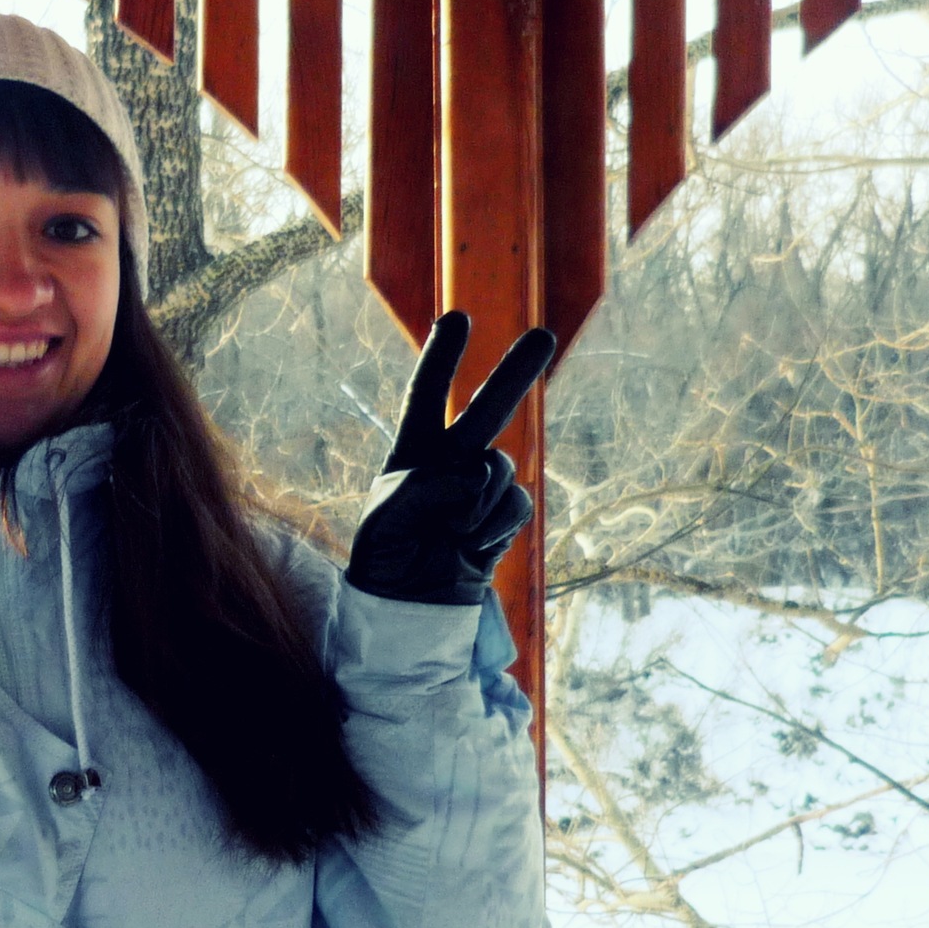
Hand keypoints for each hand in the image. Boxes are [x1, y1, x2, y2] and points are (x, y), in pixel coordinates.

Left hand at [345, 311, 556, 607]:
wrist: (410, 608)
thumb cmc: (384, 559)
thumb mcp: (384, 519)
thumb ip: (422, 487)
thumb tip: (474, 472)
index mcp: (411, 453)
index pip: (425, 398)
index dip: (441, 360)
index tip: (458, 319)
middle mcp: (450, 462)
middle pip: (487, 409)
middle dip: (515, 373)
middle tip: (544, 336)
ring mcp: (480, 489)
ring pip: (500, 467)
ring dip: (478, 500)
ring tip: (451, 531)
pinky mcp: (502, 516)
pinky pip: (516, 502)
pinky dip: (495, 523)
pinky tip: (472, 544)